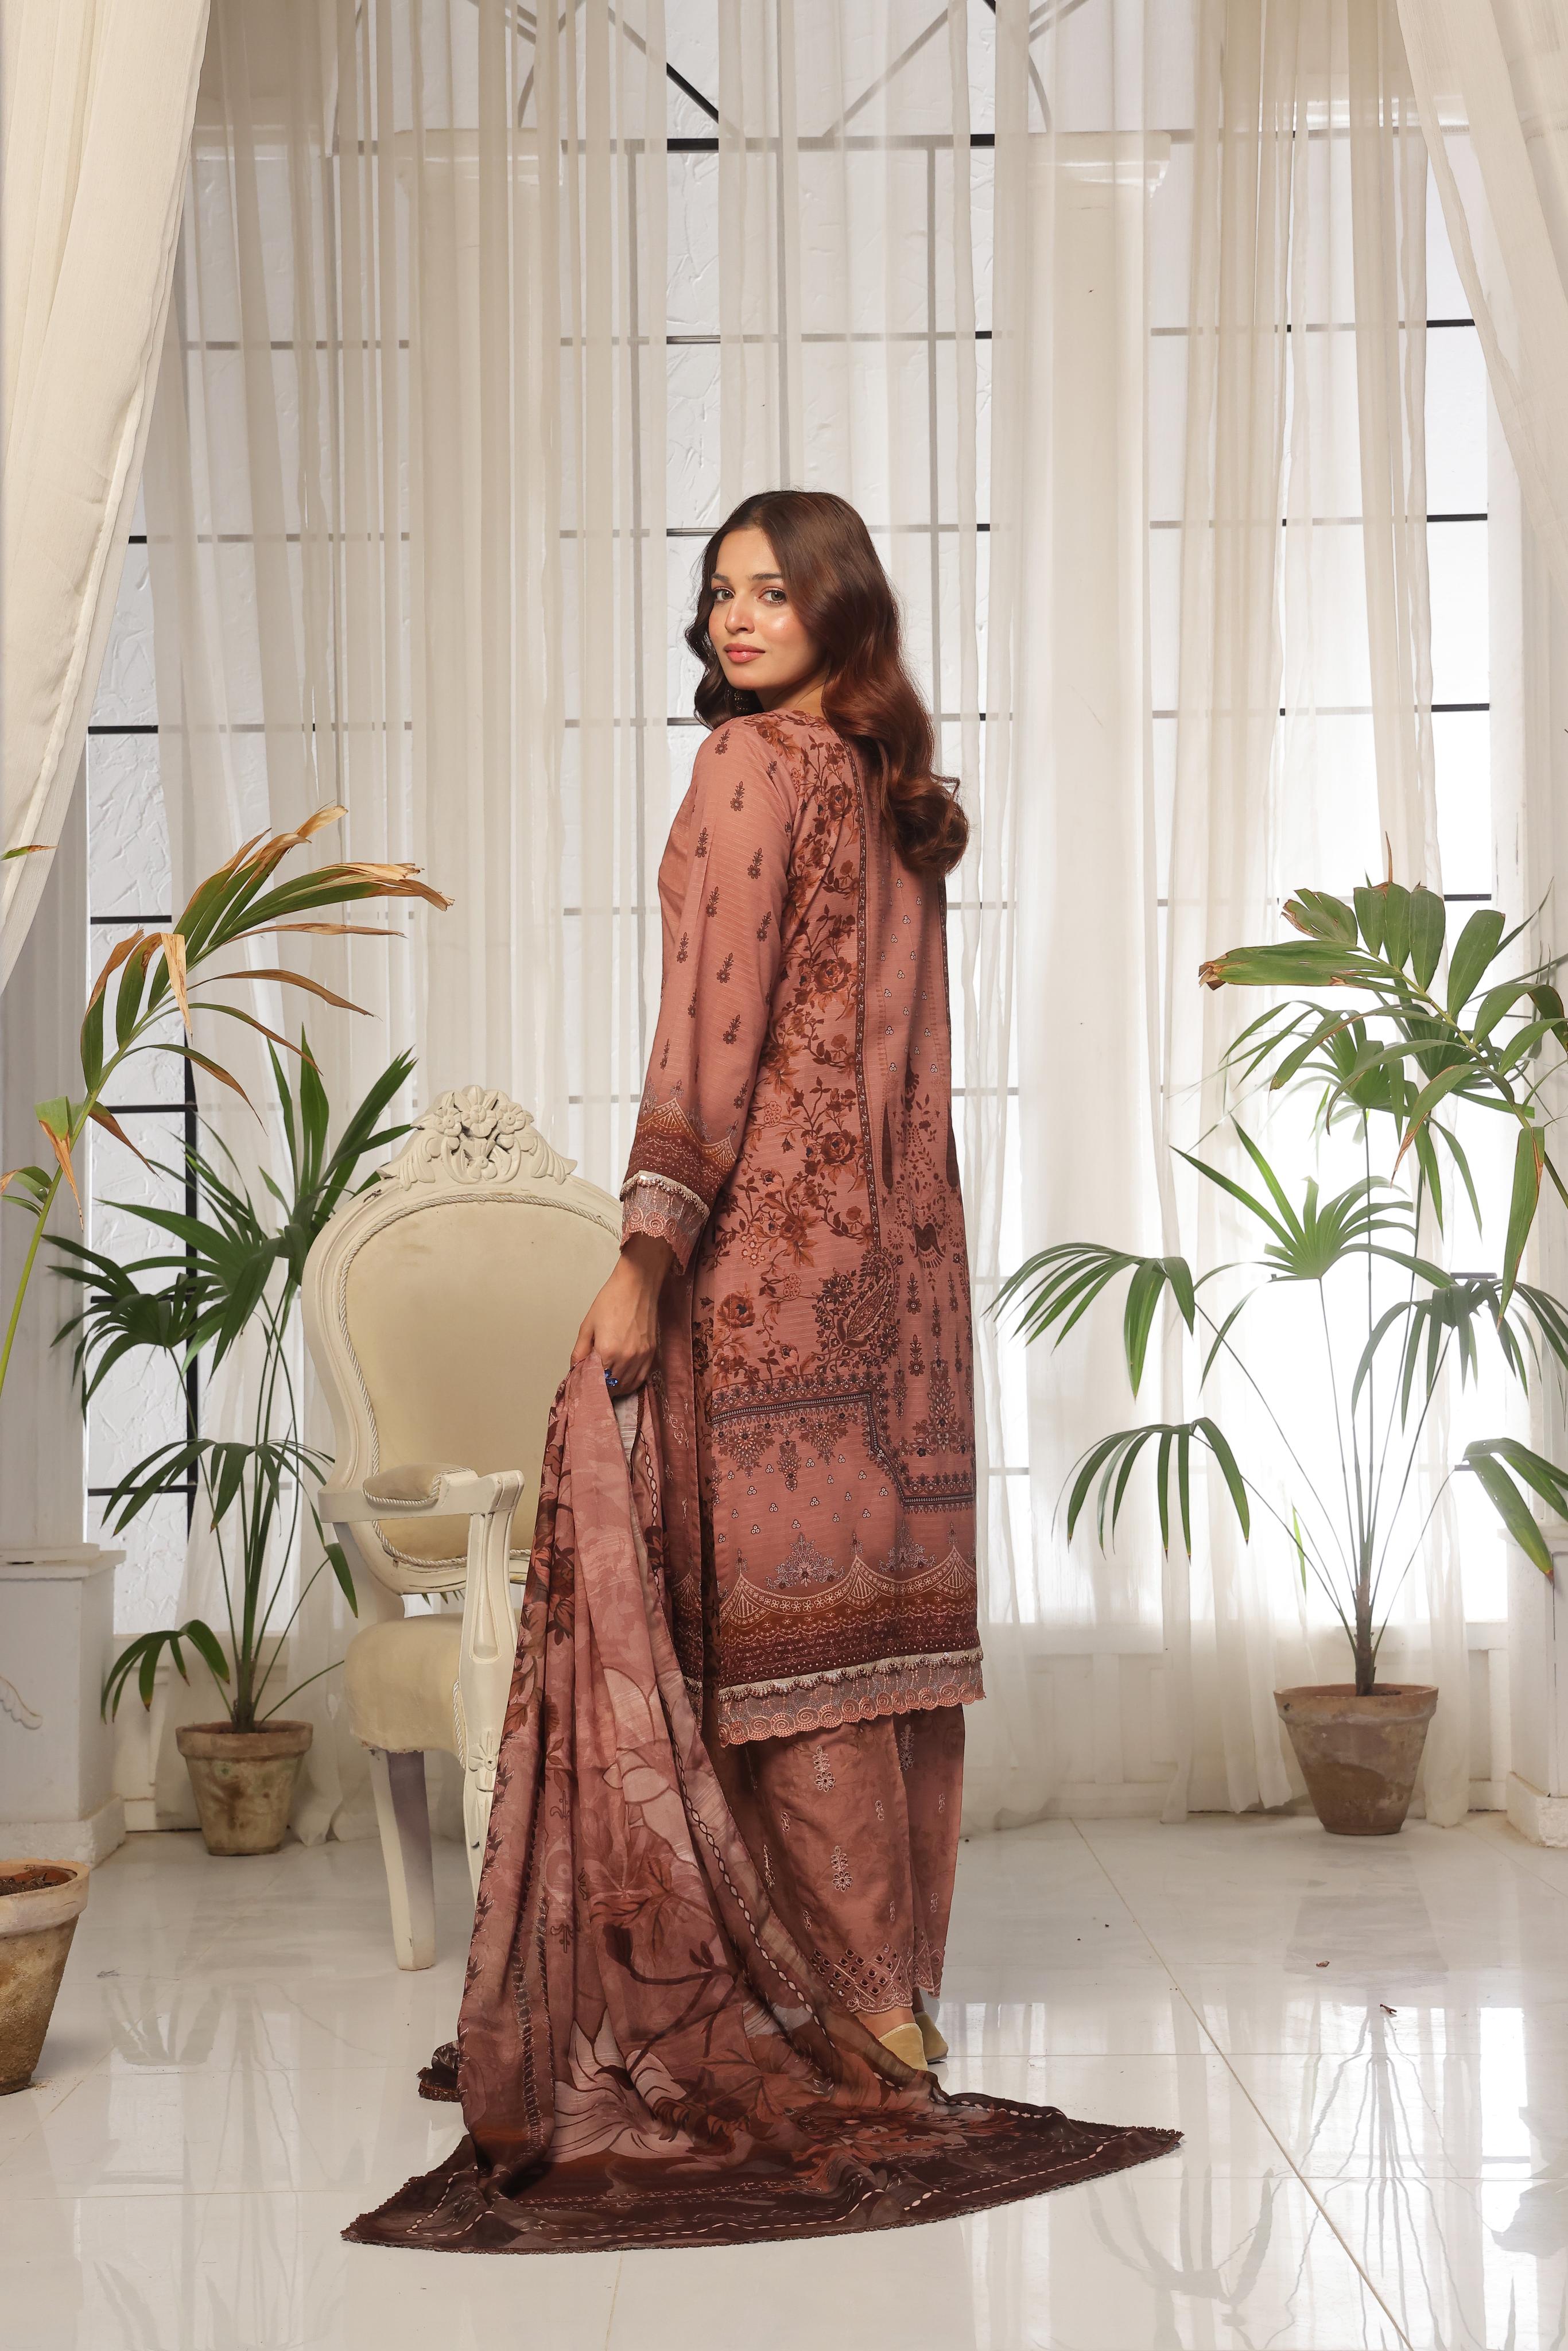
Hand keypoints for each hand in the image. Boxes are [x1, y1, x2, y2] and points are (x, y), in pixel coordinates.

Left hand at [571, 1233, 673, 1389]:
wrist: (637, 1286)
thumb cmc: (611, 1300)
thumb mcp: (588, 1325)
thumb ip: (580, 1351)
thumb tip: (575, 1368)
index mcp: (607, 1351)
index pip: (596, 1381)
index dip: (588, 1384)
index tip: (583, 1382)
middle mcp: (626, 1358)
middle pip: (611, 1387)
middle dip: (601, 1387)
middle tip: (593, 1383)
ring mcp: (641, 1357)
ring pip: (627, 1386)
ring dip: (615, 1388)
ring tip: (607, 1383)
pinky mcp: (651, 1353)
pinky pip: (641, 1378)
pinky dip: (630, 1383)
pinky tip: (622, 1379)